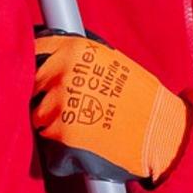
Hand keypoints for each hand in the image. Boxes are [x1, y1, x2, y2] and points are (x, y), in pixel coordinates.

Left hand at [32, 31, 189, 184]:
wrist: (159, 130)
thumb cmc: (138, 95)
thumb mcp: (109, 59)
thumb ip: (77, 54)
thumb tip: (48, 47)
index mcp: (73, 50)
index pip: (35, 50)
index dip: (36, 62)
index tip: (38, 71)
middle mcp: (62, 73)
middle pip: (33, 85)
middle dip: (44, 95)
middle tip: (68, 104)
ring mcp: (61, 104)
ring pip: (38, 115)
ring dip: (52, 121)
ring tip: (80, 124)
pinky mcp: (63, 134)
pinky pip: (48, 141)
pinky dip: (60, 145)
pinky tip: (83, 140)